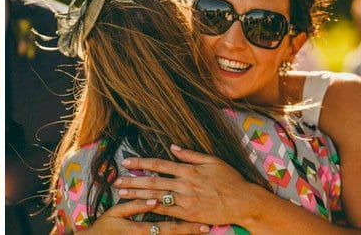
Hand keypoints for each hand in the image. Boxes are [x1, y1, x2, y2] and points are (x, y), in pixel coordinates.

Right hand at [80, 199, 210, 234]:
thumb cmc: (105, 227)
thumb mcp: (115, 214)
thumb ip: (134, 206)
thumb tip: (153, 200)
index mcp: (139, 231)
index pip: (168, 229)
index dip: (187, 228)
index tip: (204, 225)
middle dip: (191, 232)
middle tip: (209, 228)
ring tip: (204, 231)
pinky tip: (185, 234)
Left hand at [114, 144, 263, 225]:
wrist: (244, 202)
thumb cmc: (231, 180)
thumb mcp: (213, 161)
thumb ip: (190, 154)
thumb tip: (172, 147)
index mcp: (188, 169)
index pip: (159, 164)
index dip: (140, 163)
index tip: (126, 162)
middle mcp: (184, 183)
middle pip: (152, 181)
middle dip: (132, 180)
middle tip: (116, 180)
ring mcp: (185, 199)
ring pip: (155, 196)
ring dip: (137, 195)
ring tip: (121, 194)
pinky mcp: (189, 214)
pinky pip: (167, 211)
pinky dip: (152, 209)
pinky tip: (140, 208)